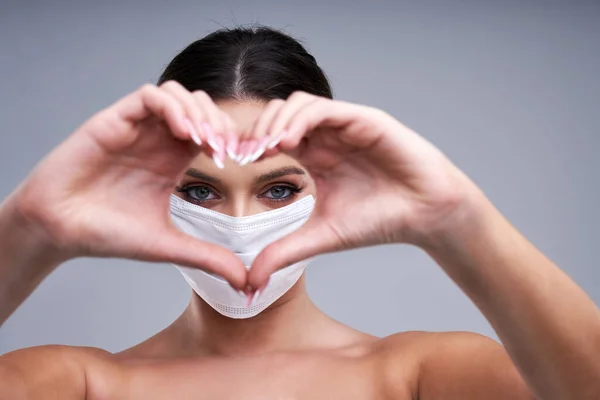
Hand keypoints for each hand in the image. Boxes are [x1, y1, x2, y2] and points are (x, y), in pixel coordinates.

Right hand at [13, 81, 246, 288]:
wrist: (60, 230)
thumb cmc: (108, 233)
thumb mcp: (167, 245)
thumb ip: (206, 257)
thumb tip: (244, 281)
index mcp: (172, 160)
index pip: (212, 131)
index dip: (231, 140)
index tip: (238, 162)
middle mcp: (157, 140)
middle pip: (201, 107)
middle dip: (220, 123)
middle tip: (225, 151)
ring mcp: (137, 128)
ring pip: (178, 95)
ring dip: (199, 112)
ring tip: (206, 141)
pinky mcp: (114, 120)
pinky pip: (150, 96)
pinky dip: (173, 107)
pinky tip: (184, 132)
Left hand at [244, 92, 478, 288]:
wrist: (425, 215)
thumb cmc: (378, 220)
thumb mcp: (322, 236)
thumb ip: (286, 251)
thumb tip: (250, 280)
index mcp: (314, 156)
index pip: (272, 138)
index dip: (250, 147)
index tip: (230, 166)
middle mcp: (326, 136)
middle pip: (277, 115)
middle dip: (255, 131)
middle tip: (239, 155)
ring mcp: (344, 125)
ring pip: (297, 105)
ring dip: (274, 122)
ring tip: (263, 150)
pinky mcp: (363, 119)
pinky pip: (323, 108)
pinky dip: (300, 120)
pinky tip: (286, 142)